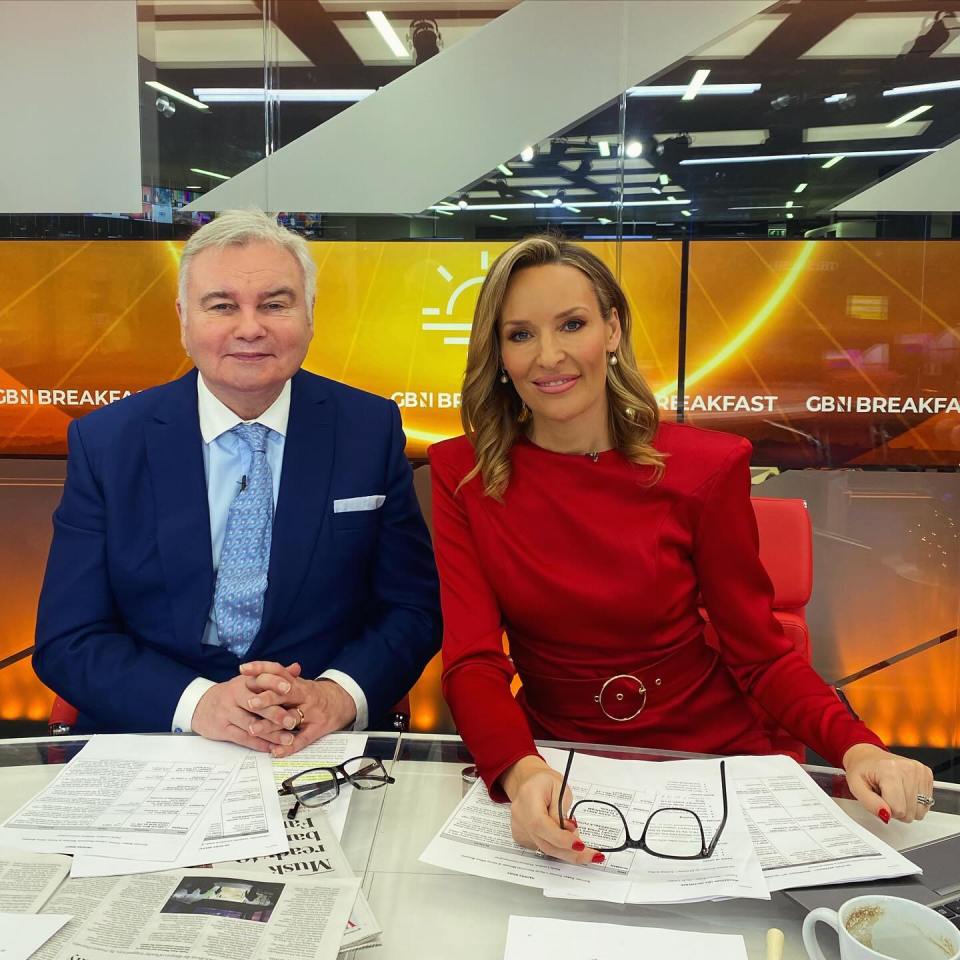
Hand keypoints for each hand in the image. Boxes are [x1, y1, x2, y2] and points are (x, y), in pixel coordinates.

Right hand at [191, 675, 296, 751]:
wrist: (202, 705)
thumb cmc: (234, 693)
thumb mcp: (251, 681)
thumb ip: (275, 676)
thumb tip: (297, 668)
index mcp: (245, 681)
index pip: (260, 679)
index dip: (275, 683)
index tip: (290, 688)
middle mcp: (235, 695)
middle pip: (256, 704)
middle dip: (275, 713)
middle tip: (293, 721)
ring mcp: (228, 712)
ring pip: (251, 724)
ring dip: (270, 733)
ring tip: (288, 739)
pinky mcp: (223, 729)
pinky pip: (242, 738)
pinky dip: (258, 743)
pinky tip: (271, 747)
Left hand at [239, 660, 357, 757]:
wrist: (342, 702)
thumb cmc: (313, 694)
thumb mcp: (297, 683)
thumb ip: (277, 680)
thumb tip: (251, 674)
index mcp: (297, 682)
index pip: (278, 670)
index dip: (261, 668)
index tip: (243, 669)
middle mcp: (305, 694)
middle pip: (285, 694)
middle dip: (267, 698)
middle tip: (250, 703)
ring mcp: (312, 712)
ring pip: (290, 718)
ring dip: (271, 725)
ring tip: (253, 730)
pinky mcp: (318, 728)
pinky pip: (302, 739)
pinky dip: (288, 746)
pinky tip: (275, 751)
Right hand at [500, 755, 600, 864]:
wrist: (529, 781)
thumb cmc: (544, 781)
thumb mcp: (560, 788)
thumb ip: (562, 811)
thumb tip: (569, 833)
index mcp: (528, 798)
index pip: (541, 825)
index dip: (561, 839)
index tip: (580, 845)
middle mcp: (520, 816)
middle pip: (544, 843)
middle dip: (571, 852)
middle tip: (592, 855)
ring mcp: (519, 828)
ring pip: (545, 849)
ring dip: (567, 852)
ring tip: (585, 850)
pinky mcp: (522, 837)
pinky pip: (542, 847)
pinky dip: (558, 847)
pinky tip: (568, 842)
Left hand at [842, 743, 934, 823]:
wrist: (868, 756)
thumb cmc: (862, 770)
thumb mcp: (856, 787)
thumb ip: (870, 804)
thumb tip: (886, 815)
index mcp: (889, 770)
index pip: (898, 809)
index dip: (886, 810)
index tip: (879, 799)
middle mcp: (908, 768)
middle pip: (911, 812)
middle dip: (897, 810)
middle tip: (885, 795)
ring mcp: (920, 770)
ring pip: (921, 810)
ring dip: (906, 807)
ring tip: (894, 793)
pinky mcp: (927, 774)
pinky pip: (926, 803)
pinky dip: (914, 801)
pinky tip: (903, 790)